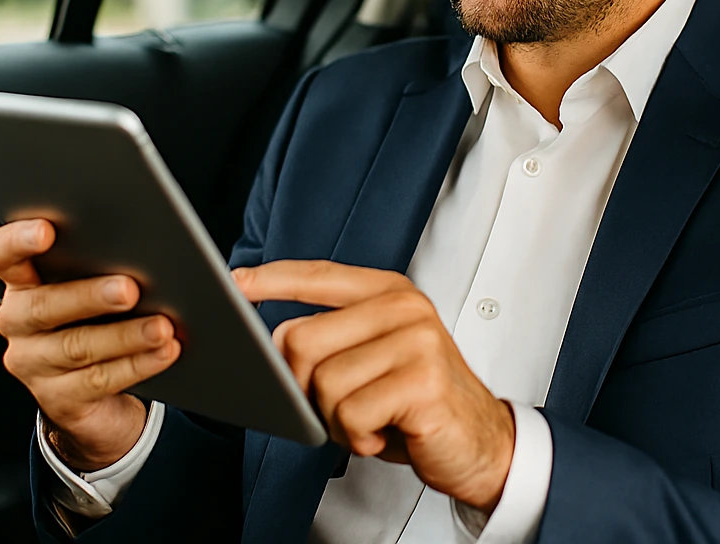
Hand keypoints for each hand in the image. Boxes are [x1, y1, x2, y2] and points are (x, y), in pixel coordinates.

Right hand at [0, 218, 179, 469]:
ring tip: (164, 325)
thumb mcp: (98, 283)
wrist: (93, 397)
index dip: (18, 240)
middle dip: (89, 294)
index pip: (2, 253)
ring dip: (124, 335)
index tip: (48, 229)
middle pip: (43, 305)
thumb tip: (152, 234)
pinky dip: (137, 365)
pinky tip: (165, 352)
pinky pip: (97, 381)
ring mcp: (32, 362)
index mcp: (25, 279)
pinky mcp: (56, 399)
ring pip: (76, 346)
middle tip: (130, 287)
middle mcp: (19, 319)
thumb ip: (107, 258)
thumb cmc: (101, 319)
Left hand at [233, 260, 514, 512]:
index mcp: (390, 293)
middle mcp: (404, 309)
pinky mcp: (422, 382)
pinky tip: (386, 434)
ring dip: (337, 420)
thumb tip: (273, 344)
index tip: (237, 284)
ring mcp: (416, 342)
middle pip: (302, 341)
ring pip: (323, 384)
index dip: (274, 279)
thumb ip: (334, 338)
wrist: (483, 442)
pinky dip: (360, 438)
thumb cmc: (419, 401)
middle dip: (305, 388)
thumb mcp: (377, 356)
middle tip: (340, 406)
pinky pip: (351, 415)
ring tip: (371, 420)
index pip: (319, 276)